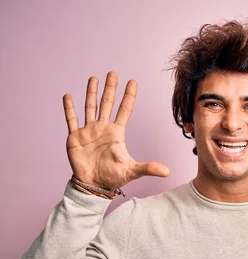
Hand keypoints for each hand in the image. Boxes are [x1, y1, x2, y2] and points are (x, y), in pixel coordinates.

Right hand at [63, 71, 169, 190]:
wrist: (94, 185)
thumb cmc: (113, 177)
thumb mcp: (132, 171)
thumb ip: (149, 168)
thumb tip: (167, 172)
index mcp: (116, 133)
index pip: (124, 110)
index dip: (128, 96)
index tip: (132, 81)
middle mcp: (103, 128)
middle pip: (107, 104)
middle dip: (110, 89)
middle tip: (113, 73)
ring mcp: (88, 131)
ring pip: (90, 107)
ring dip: (91, 93)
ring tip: (94, 78)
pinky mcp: (75, 137)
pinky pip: (71, 120)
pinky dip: (69, 109)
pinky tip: (68, 96)